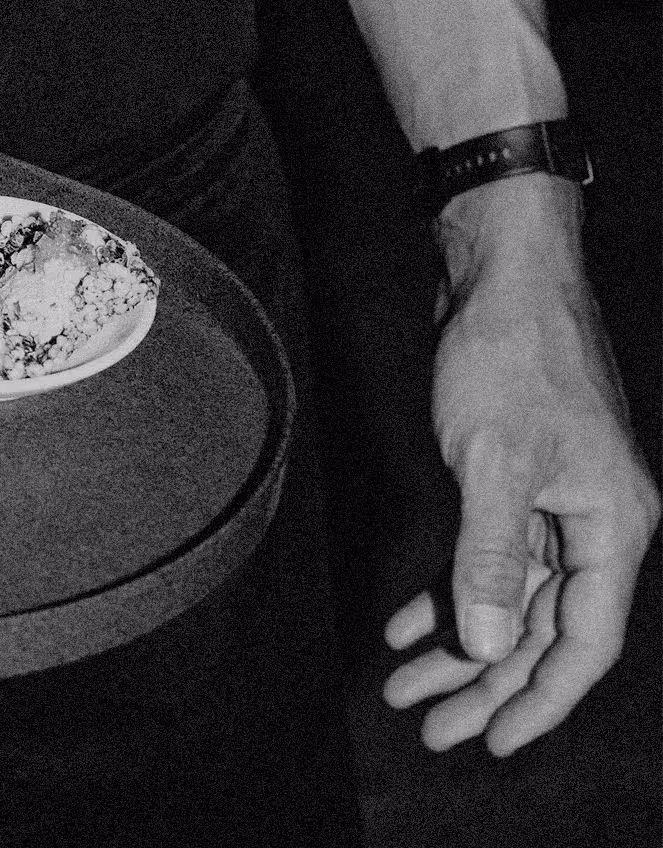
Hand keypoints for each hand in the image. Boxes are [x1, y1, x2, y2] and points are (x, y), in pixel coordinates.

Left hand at [382, 174, 657, 755]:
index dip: (537, 699)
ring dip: (458, 645)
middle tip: (427, 728)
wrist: (503, 271)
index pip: (581, 642)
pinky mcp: (518, 480)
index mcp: (611, 526)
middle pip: (542, 630)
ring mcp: (557, 501)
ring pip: (510, 599)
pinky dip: (449, 592)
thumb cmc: (510, 357)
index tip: (491, 743)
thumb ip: (491, 557)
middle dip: (484, 685)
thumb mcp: (495, 463)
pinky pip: (489, 557)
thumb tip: (488, 648)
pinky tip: (407, 625)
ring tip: (403, 688)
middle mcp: (595, 522)